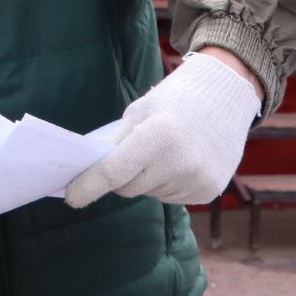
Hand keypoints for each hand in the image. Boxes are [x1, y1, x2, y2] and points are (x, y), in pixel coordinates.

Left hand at [64, 51, 261, 208]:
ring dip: (146, 178)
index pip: (113, 172)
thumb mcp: (139, 112)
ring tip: (166, 150)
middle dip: (120, 176)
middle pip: (128, 187)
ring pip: (149, 193)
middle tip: (131, 153)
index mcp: (158, 136)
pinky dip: (167, 183)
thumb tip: (86, 170)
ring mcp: (197, 181)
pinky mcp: (208, 192)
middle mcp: (180, 163)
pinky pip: (170, 197)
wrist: (225, 98)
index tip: (70, 197)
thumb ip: (114, 142)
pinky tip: (181, 160)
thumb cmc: (174, 101)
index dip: (88, 186)